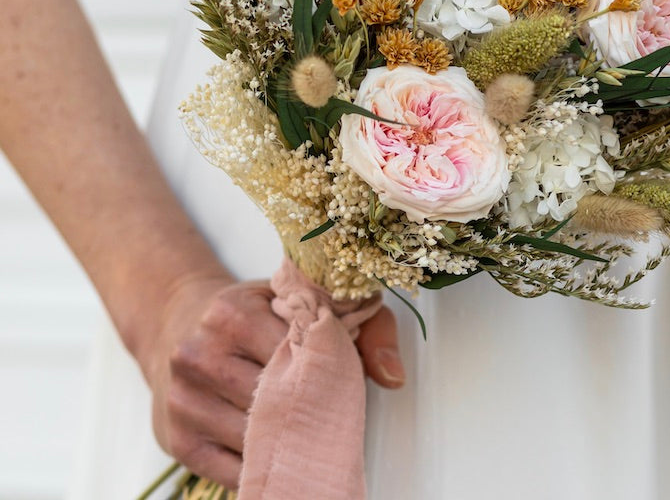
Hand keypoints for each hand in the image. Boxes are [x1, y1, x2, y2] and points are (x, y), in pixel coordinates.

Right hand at [142, 273, 404, 488]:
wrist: (176, 317)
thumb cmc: (251, 310)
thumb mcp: (298, 299)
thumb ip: (359, 325)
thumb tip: (394, 376)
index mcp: (234, 314)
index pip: (296, 355)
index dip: (326, 373)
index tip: (341, 380)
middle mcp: (200, 354)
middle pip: (274, 402)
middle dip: (308, 411)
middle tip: (330, 416)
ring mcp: (184, 400)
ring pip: (253, 440)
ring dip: (285, 443)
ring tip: (308, 437)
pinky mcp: (175, 439)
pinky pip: (229, 471)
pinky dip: (261, 467)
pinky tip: (279, 455)